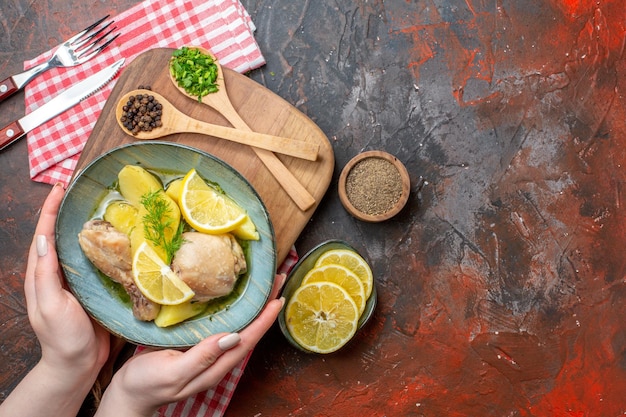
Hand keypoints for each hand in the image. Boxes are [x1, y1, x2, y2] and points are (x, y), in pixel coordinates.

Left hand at [24, 183, 110, 376]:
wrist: (78, 364)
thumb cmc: (62, 338)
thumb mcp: (50, 306)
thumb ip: (46, 274)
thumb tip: (45, 239)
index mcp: (43, 274)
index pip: (44, 234)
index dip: (50, 209)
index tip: (61, 187)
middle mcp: (58, 272)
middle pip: (61, 234)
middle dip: (68, 209)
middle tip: (82, 188)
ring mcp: (76, 280)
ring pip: (79, 245)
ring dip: (86, 224)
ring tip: (100, 204)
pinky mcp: (94, 287)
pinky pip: (97, 260)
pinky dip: (103, 244)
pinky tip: (116, 237)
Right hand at [96, 274, 286, 416]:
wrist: (128, 394)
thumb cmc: (146, 384)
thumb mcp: (173, 372)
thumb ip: (203, 357)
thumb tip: (233, 336)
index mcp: (216, 366)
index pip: (249, 339)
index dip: (265, 318)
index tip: (278, 296)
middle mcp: (219, 358)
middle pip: (250, 330)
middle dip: (266, 306)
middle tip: (278, 279)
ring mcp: (210, 352)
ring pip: (240, 326)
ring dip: (255, 305)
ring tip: (265, 284)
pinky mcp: (199, 345)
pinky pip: (224, 325)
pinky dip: (236, 309)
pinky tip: (237, 297)